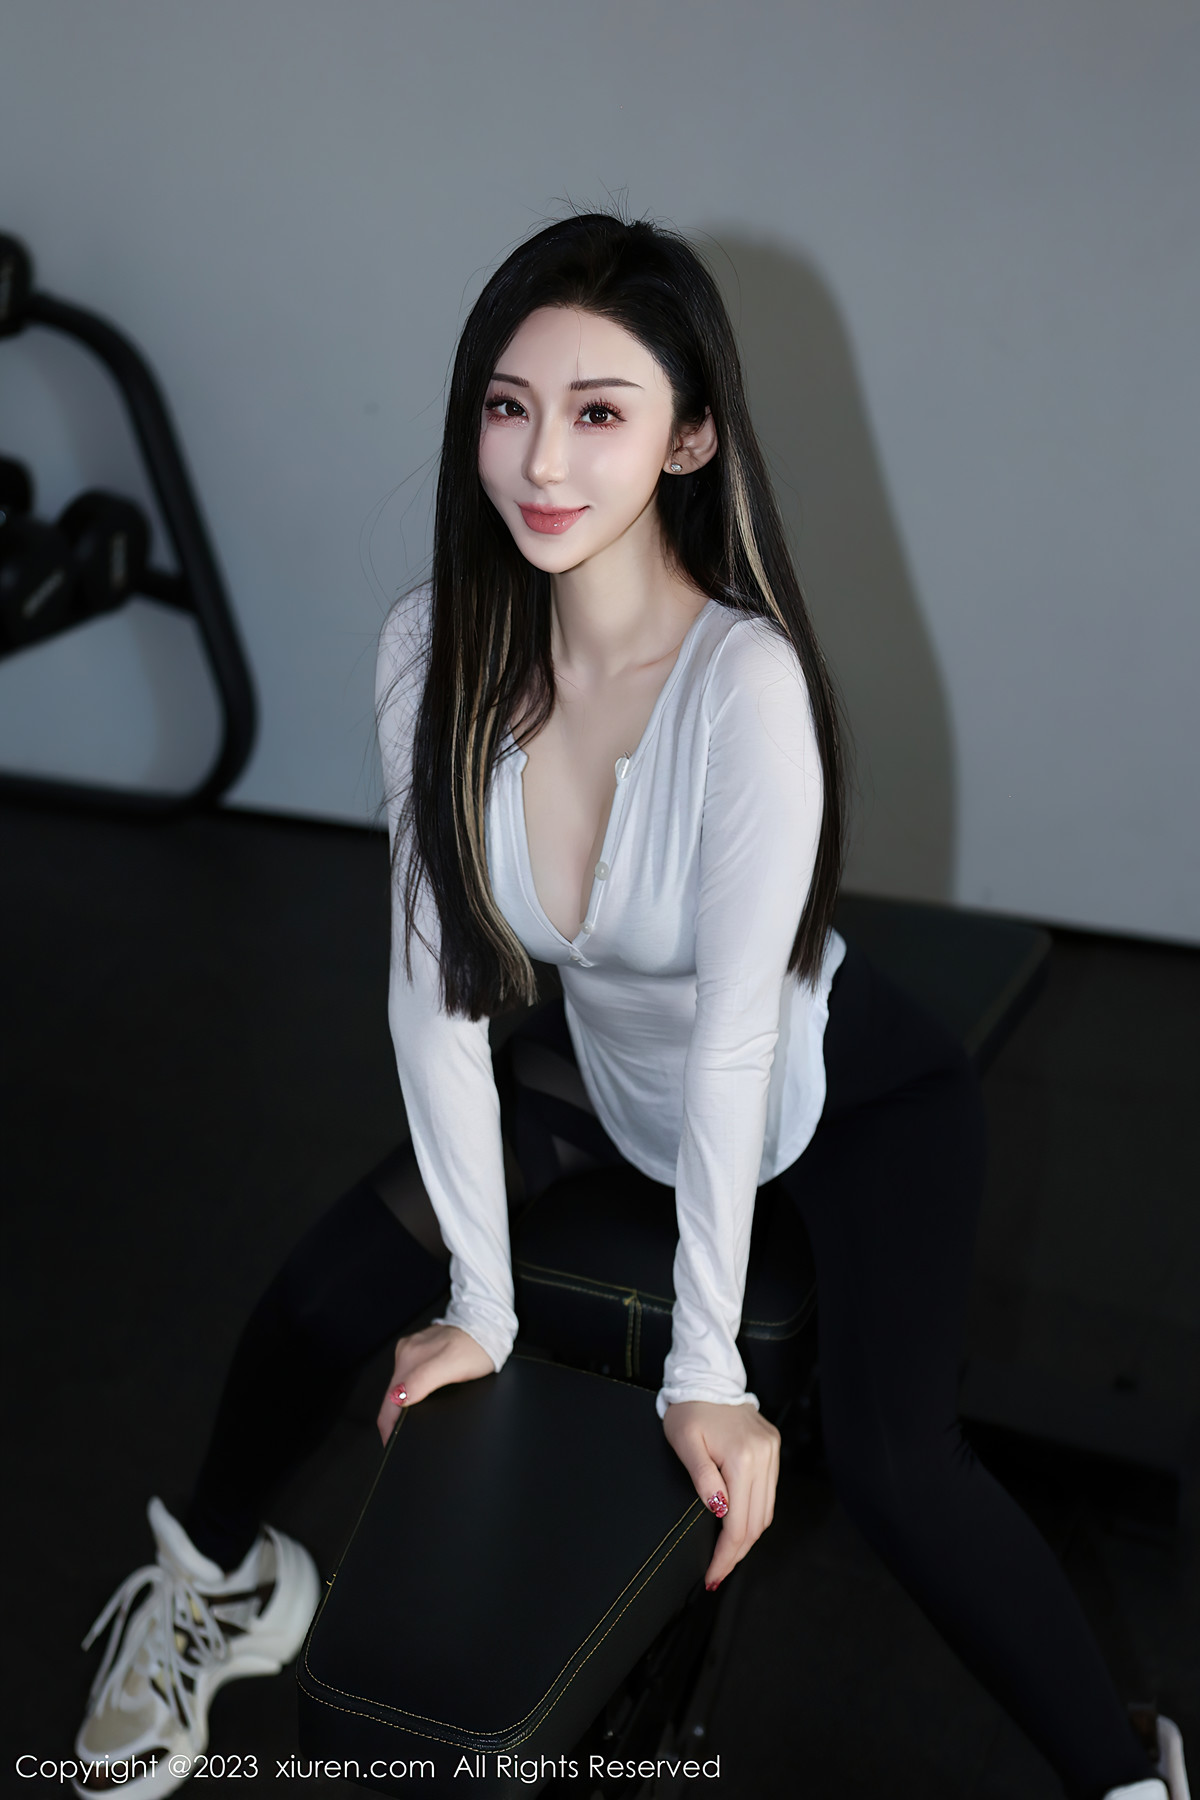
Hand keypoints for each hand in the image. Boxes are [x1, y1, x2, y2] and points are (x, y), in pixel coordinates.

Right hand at [375, 1322, 494, 1444]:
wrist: (487, 1329)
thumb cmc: (477, 1350)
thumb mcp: (452, 1368)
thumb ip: (422, 1381)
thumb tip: (398, 1399)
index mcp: (409, 1357)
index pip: (390, 1400)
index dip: (388, 1426)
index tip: (390, 1442)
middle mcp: (406, 1352)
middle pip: (392, 1394)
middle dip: (395, 1417)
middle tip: (403, 1435)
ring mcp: (411, 1350)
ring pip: (399, 1386)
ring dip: (403, 1403)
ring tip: (413, 1417)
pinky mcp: (418, 1350)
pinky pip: (409, 1376)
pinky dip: (413, 1389)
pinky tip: (423, 1394)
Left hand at [662, 1400, 780, 1588]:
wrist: (706, 1379)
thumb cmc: (689, 1412)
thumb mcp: (685, 1443)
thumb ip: (702, 1478)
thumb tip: (720, 1510)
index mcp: (742, 1457)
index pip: (738, 1522)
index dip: (726, 1554)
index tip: (712, 1574)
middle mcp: (764, 1456)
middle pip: (756, 1522)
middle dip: (736, 1552)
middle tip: (717, 1573)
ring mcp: (772, 1452)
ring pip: (766, 1511)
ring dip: (748, 1537)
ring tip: (727, 1556)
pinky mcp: (772, 1449)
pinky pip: (768, 1493)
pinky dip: (755, 1514)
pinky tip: (739, 1526)